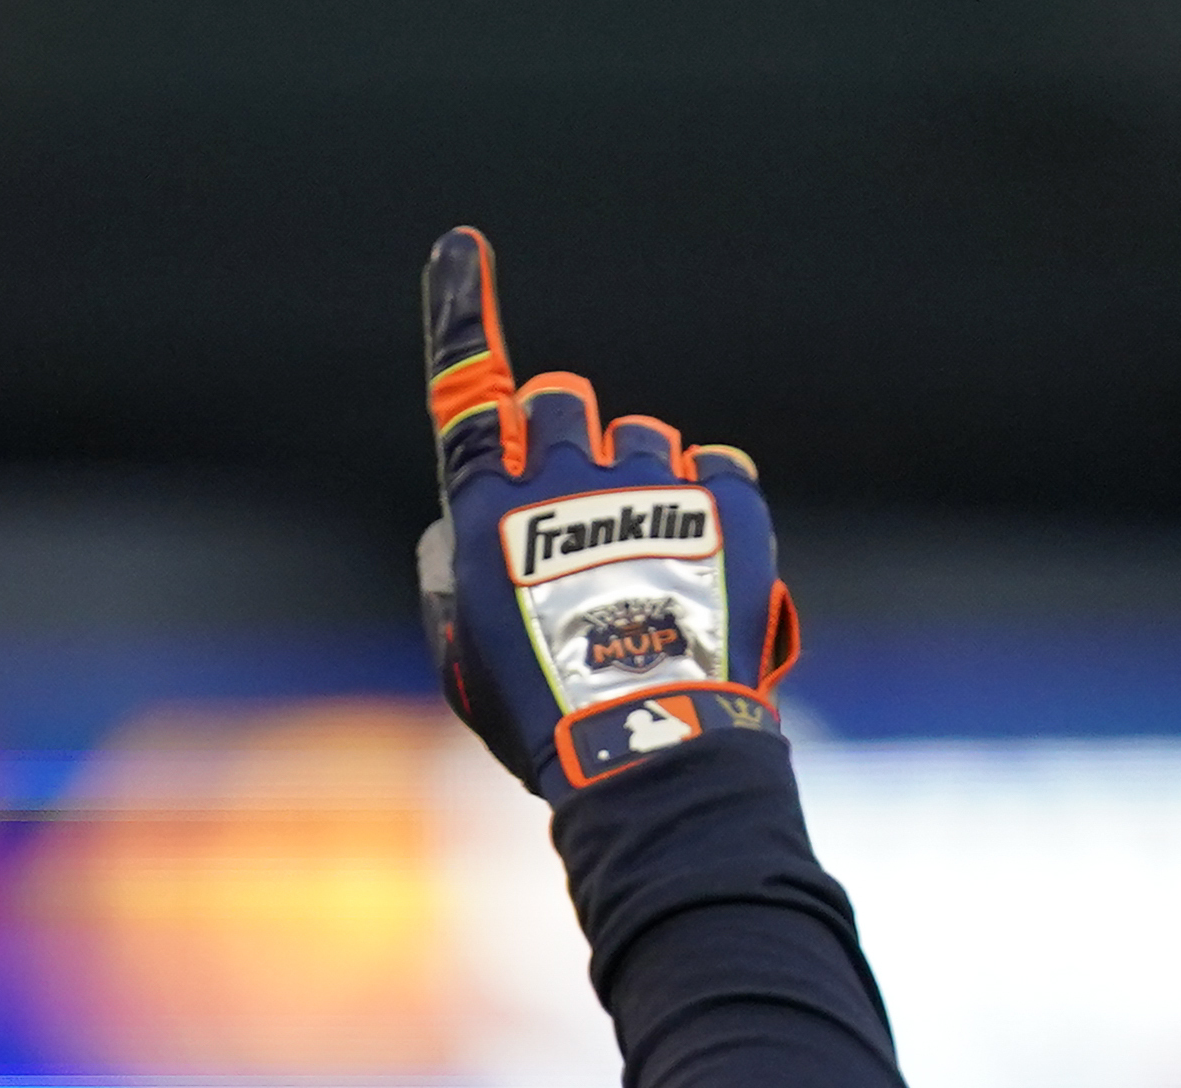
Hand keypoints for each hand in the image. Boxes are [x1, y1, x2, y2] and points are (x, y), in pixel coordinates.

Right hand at [415, 227, 800, 799]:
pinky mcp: (726, 501)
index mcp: (486, 511)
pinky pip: (716, 468)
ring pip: (643, 435)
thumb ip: (454, 571)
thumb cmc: (541, 718)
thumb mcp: (464, 656)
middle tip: (583, 514)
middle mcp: (564, 477)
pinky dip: (708, 508)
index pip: (467, 387)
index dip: (462, 313)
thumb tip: (467, 519)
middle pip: (564, 400)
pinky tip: (701, 572)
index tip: (462, 247)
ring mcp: (650, 484)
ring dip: (641, 483)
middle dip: (568, 440)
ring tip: (650, 571)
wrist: (651, 748)